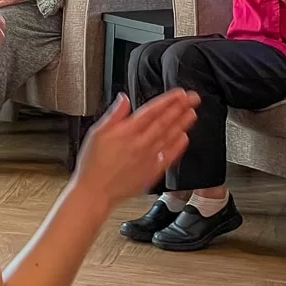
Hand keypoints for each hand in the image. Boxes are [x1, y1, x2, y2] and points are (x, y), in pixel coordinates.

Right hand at [72, 90, 199, 204]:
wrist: (95, 191)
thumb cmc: (93, 165)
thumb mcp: (95, 133)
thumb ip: (113, 115)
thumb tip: (123, 99)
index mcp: (126, 132)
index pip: (151, 111)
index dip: (167, 101)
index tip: (179, 93)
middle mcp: (140, 144)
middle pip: (164, 122)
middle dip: (180, 108)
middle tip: (193, 98)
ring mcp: (148, 158)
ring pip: (169, 136)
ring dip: (182, 124)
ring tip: (192, 113)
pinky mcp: (152, 172)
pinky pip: (169, 156)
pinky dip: (178, 146)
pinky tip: (184, 138)